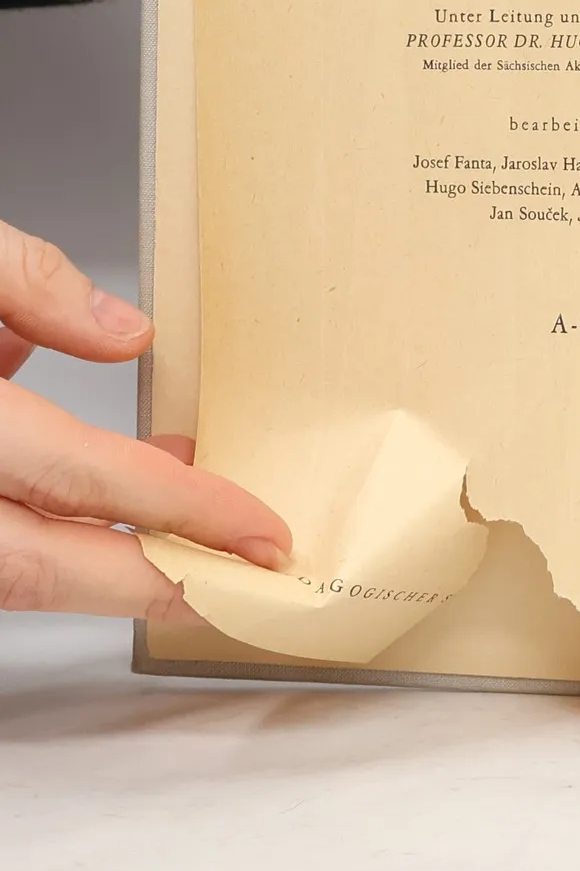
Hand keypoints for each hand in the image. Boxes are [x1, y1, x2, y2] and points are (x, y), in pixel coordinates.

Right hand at [0, 220, 289, 622]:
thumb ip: (27, 284)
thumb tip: (126, 334)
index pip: (88, 481)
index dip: (186, 511)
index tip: (264, 534)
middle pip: (46, 568)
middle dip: (157, 585)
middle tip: (250, 587)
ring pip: (16, 569)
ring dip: (103, 563)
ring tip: (199, 540)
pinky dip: (50, 531)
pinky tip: (103, 499)